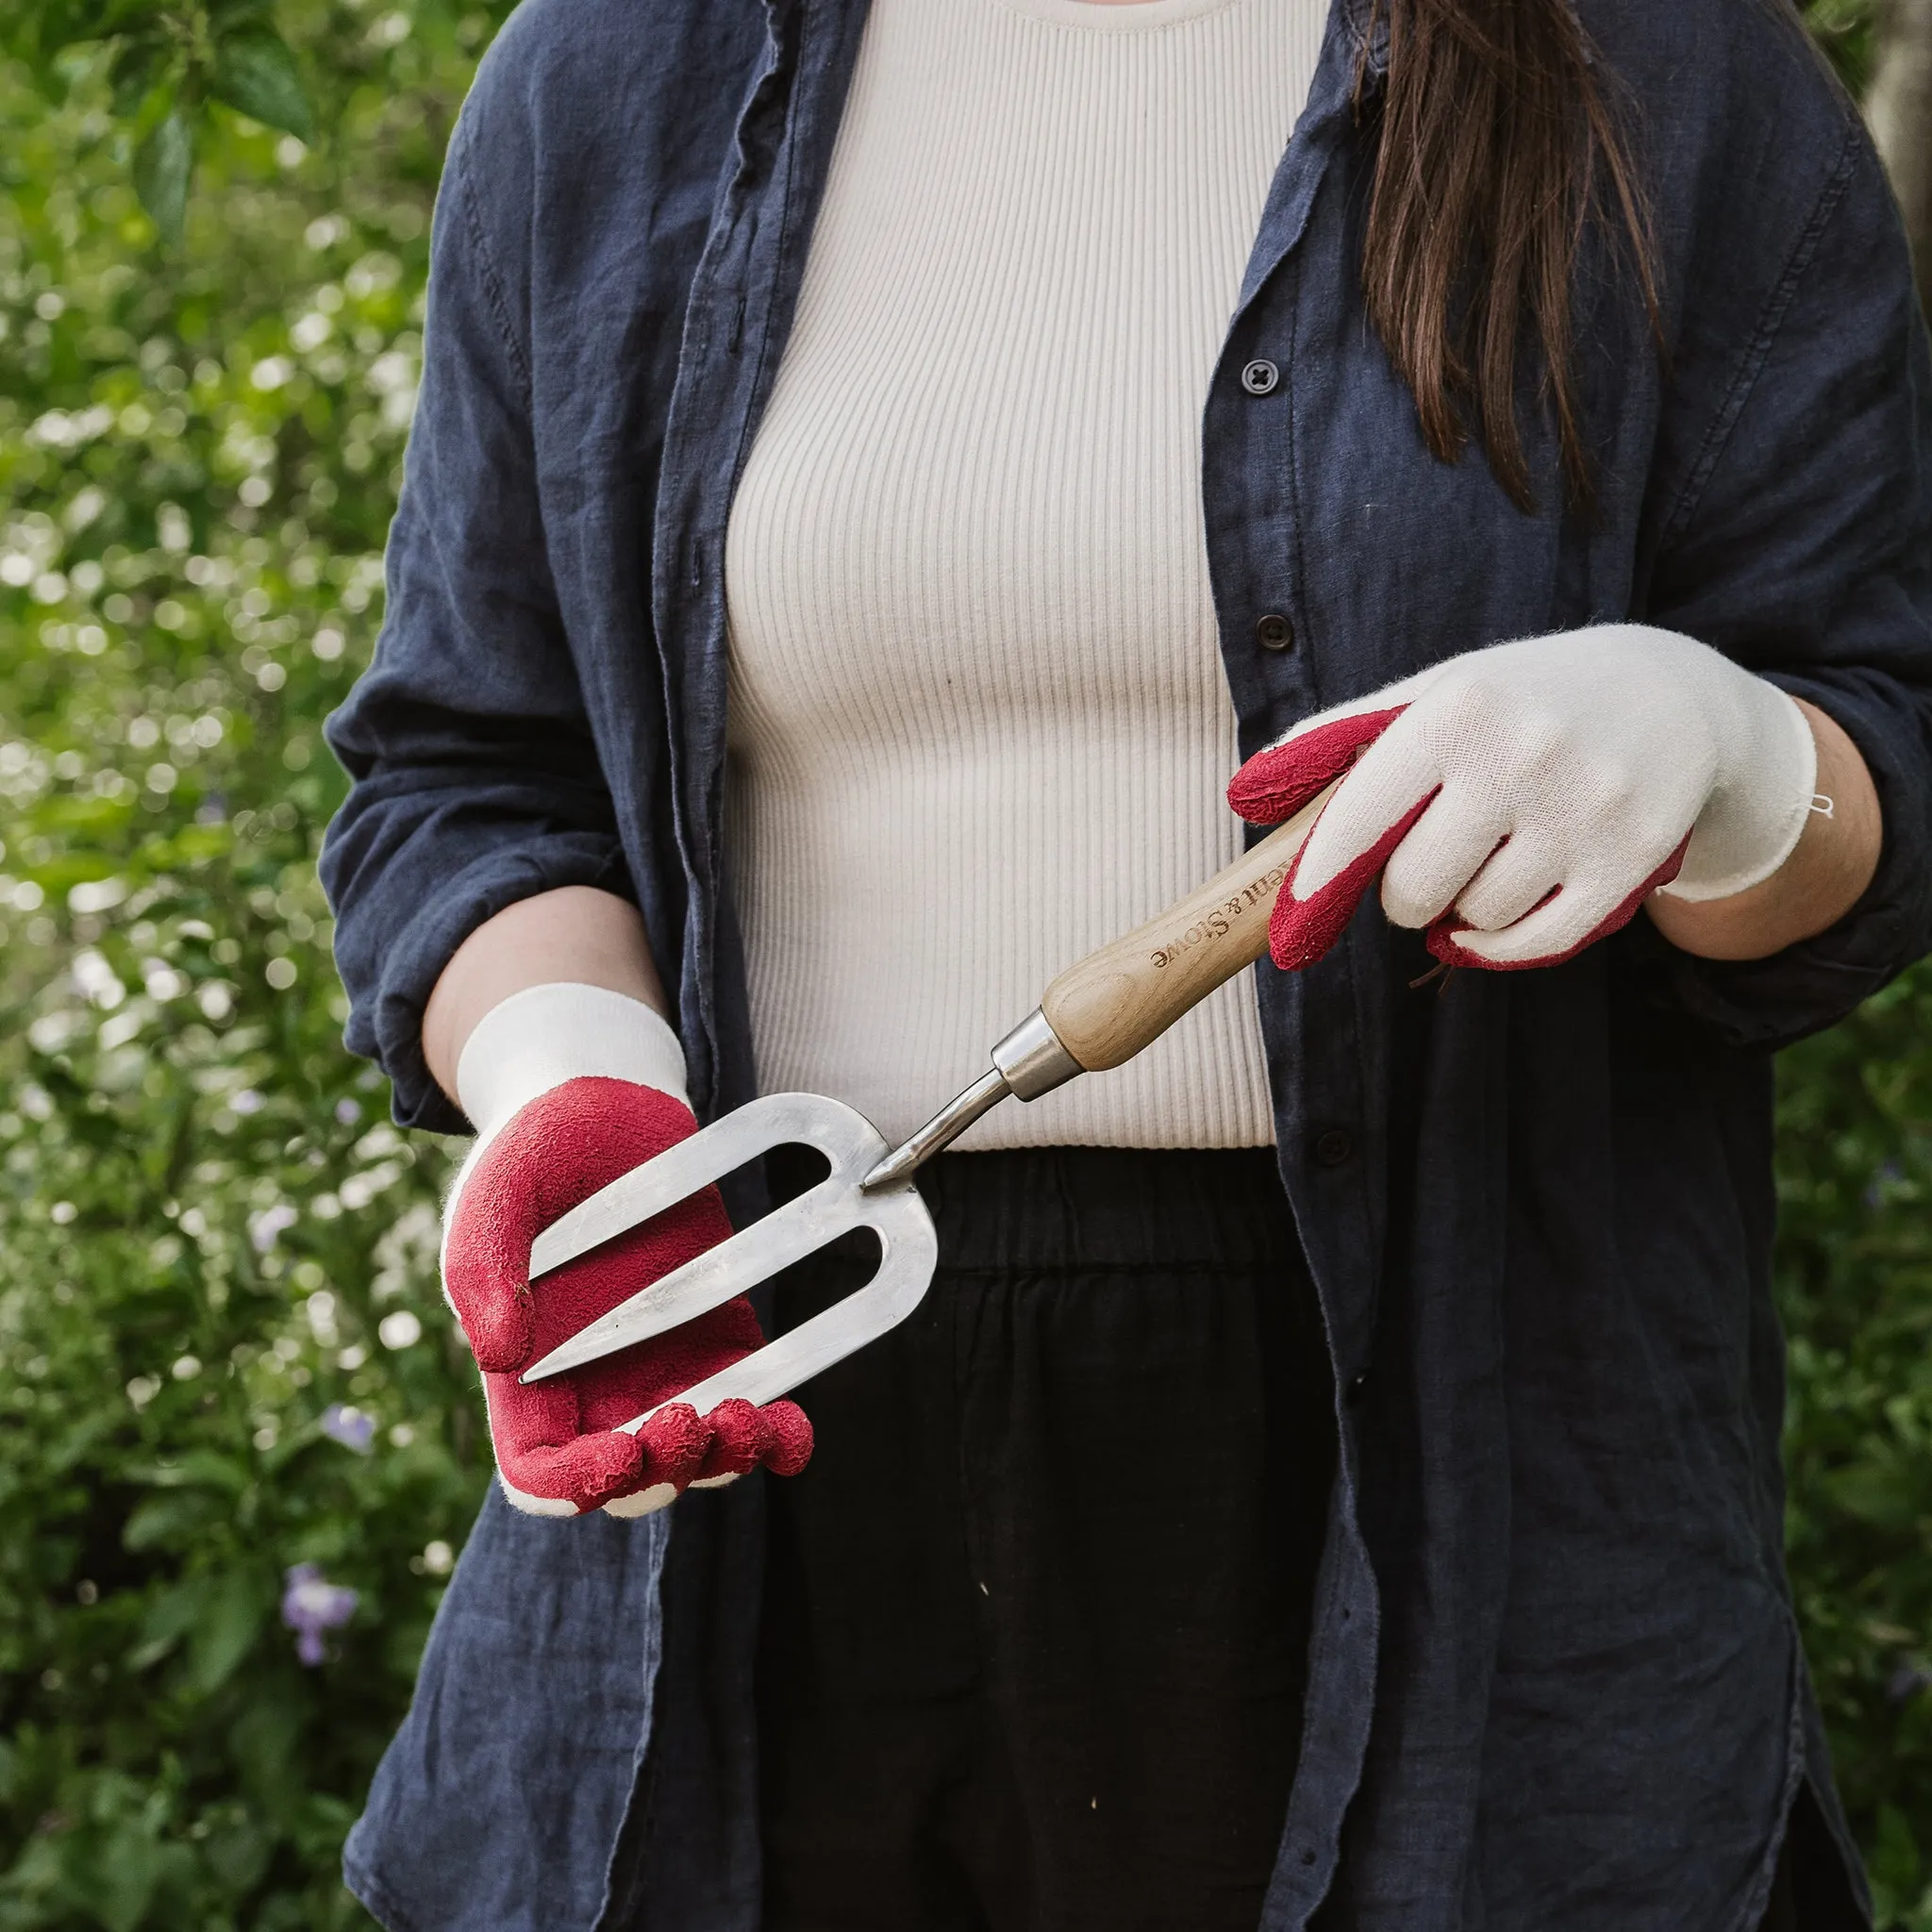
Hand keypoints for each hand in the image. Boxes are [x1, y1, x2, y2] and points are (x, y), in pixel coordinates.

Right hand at [440, 983, 811, 1517]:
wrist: (602, 1103)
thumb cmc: (532, 1152)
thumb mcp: (493, 1193)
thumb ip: (481, 1267)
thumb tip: (496, 1355)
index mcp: (526, 1376)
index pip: (541, 1470)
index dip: (578, 1482)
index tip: (622, 1453)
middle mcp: (594, 1387)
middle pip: (630, 1478)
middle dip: (666, 1471)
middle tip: (698, 1422)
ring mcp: (663, 1366)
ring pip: (696, 1454)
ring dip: (727, 1459)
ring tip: (753, 1421)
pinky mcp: (721, 1335)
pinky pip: (751, 1400)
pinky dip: (776, 1430)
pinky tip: (794, 1425)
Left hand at [1228, 625, 1817, 971]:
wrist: (1672, 696)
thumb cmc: (1523, 701)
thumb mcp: (1439, 691)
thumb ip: (1345, 738)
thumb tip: (1248, 791)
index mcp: (1458, 710)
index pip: (1363, 816)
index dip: (1321, 879)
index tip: (1294, 923)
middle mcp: (1522, 755)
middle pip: (1416, 887)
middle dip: (1403, 895)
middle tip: (1420, 873)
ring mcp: (1584, 809)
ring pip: (1478, 917)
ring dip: (1464, 912)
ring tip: (1484, 866)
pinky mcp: (1632, 858)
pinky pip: (1539, 943)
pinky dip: (1503, 947)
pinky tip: (1493, 925)